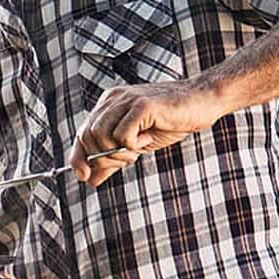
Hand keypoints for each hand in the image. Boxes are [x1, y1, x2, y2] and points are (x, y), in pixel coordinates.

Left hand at [69, 79, 225, 186]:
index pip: (81, 134)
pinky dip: (133, 145)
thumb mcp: (135, 144)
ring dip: (118, 152)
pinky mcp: (142, 106)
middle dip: (103, 158)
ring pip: (102, 136)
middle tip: (128, 159)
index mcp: (108, 104)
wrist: (200, 103)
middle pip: (88, 137)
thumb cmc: (169, 122)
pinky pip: (123, 135)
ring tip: (138, 148)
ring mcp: (127, 100)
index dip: (78, 158)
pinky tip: (148, 137)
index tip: (84, 177)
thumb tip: (90, 180)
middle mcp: (113, 98)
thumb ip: (112, 159)